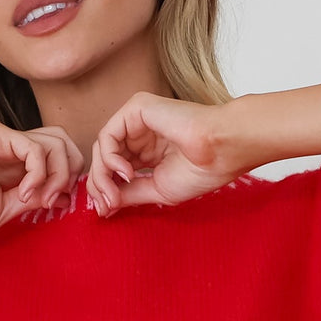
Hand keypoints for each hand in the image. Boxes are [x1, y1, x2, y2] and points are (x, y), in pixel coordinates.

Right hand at [0, 120, 84, 232]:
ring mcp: (5, 138)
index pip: (61, 156)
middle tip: (54, 198)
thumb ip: (34, 200)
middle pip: (65, 142)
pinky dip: (38, 173)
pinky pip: (34, 148)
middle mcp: (14, 146)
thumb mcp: (5, 209)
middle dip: (71, 171)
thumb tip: (64, 197)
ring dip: (57, 173)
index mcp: (17, 163)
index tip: (58, 205)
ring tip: (38, 197)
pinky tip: (22, 192)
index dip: (68, 178)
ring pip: (56, 141)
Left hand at [86, 93, 259, 216]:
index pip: (114, 169)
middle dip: (99, 185)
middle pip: (104, 158)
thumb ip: (128, 194)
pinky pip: (108, 135)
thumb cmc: (200, 171)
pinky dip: (109, 159)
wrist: (221, 151)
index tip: (107, 212)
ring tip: (115, 194)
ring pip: (102, 147)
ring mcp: (137, 120)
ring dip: (102, 175)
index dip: (105, 191)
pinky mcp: (136, 108)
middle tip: (107, 206)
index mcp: (147, 152)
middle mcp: (140, 134)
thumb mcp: (157, 190)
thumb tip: (103, 205)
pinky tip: (127, 173)